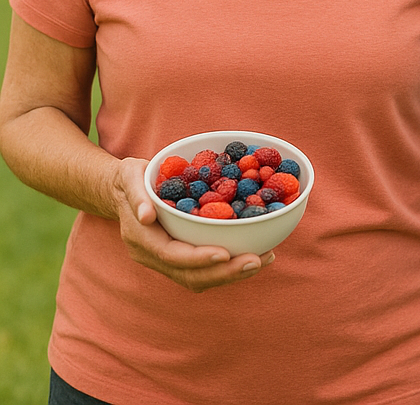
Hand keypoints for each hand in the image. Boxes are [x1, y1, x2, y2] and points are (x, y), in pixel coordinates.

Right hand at [113, 157, 273, 290]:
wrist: (122, 192)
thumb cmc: (130, 178)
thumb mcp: (130, 175)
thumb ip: (137, 193)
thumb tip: (146, 214)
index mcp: (141, 238)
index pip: (170, 254)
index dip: (198, 257)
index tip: (225, 254)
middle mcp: (151, 256)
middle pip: (188, 274)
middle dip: (224, 272)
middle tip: (257, 261)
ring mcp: (165, 260)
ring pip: (198, 277)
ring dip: (231, 273)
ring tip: (264, 259)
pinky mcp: (179, 257)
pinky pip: (203, 269)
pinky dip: (228, 266)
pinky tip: (256, 254)